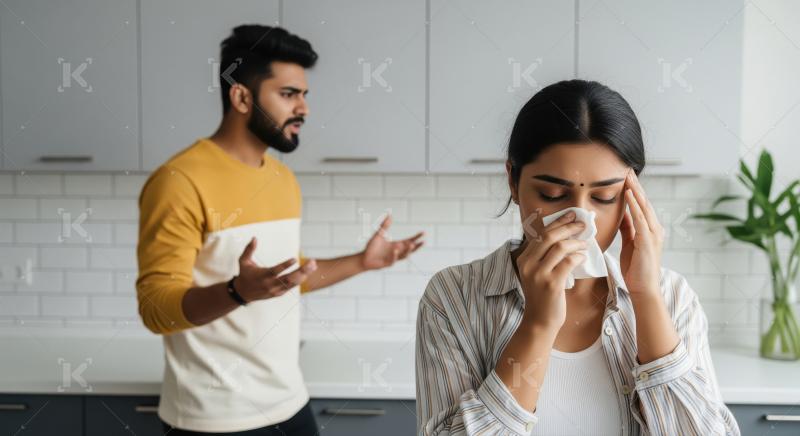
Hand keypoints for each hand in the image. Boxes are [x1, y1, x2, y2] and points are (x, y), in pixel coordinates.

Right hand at [234, 237, 316, 301]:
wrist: (243, 293)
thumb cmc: (245, 274)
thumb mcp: (244, 261)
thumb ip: (249, 249)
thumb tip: (254, 238)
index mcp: (262, 275)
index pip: (275, 271)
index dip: (285, 266)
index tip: (295, 259)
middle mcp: (270, 284)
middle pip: (288, 278)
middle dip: (301, 271)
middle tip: (311, 263)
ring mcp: (275, 290)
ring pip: (292, 284)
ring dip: (304, 275)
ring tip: (313, 266)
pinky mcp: (278, 294)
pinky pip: (291, 287)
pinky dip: (299, 280)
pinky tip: (307, 273)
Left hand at [361, 214, 424, 270]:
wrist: (364, 258)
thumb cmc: (372, 247)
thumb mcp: (379, 234)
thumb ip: (384, 225)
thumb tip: (390, 215)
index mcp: (397, 245)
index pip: (410, 241)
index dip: (417, 237)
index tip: (424, 233)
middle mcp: (397, 252)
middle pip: (410, 250)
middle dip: (417, 246)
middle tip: (424, 241)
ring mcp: (393, 258)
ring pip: (403, 256)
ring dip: (408, 251)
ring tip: (412, 245)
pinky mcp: (387, 264)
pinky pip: (392, 260)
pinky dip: (394, 255)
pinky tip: (395, 250)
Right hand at [515, 210, 587, 333]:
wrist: (540, 321)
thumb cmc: (542, 296)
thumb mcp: (537, 273)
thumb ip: (545, 256)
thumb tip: (564, 236)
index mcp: (524, 259)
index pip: (541, 234)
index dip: (557, 222)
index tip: (571, 215)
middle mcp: (528, 264)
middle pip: (550, 236)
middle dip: (569, 227)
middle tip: (582, 224)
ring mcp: (539, 274)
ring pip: (561, 247)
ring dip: (577, 242)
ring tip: (585, 243)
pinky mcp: (551, 284)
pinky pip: (569, 262)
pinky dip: (579, 257)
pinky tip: (583, 257)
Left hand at [619, 170, 664, 296]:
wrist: (643, 289)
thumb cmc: (636, 269)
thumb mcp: (629, 244)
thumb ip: (628, 229)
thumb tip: (622, 214)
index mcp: (650, 229)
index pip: (641, 205)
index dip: (634, 190)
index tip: (626, 177)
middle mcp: (655, 229)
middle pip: (644, 202)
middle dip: (636, 185)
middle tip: (627, 169)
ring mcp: (653, 234)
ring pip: (644, 207)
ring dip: (635, 190)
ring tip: (627, 176)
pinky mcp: (648, 240)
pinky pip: (640, 218)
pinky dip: (634, 205)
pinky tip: (629, 194)